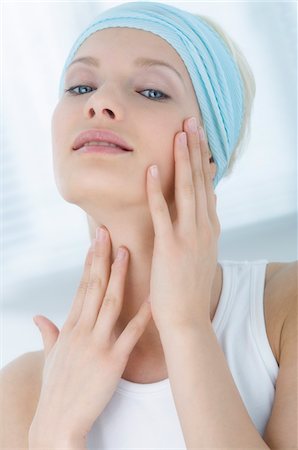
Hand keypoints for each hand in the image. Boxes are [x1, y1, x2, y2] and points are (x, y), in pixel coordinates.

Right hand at [30, 230, 150, 446]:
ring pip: (109, 302)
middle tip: (107, 233)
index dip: (88, 264)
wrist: (58, 422)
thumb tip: (39, 317)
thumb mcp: (49, 357)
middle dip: (100, 258)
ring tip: (126, 252)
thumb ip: (48, 333)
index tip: (94, 243)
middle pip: (92, 287)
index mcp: (69, 327)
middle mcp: (81, 330)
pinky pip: (130, 334)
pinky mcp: (112, 361)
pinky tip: (152, 298)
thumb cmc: (55, 389)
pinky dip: (142, 316)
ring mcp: (97, 344)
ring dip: (118, 276)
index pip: (80, 288)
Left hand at [146, 116, 219, 331]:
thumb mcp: (201, 255)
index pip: (208, 186)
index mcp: (210, 229)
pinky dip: (156, 190)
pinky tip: (151, 170)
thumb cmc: (189, 288)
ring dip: (182, 160)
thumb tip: (200, 211)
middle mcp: (204, 228)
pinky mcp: (170, 247)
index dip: (203, 160)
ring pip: (187, 190)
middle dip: (196, 150)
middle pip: (200, 181)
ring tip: (180, 133)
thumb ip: (200, 231)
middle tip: (193, 122)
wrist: (187, 319)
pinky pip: (162, 213)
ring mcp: (189, 236)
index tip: (199, 138)